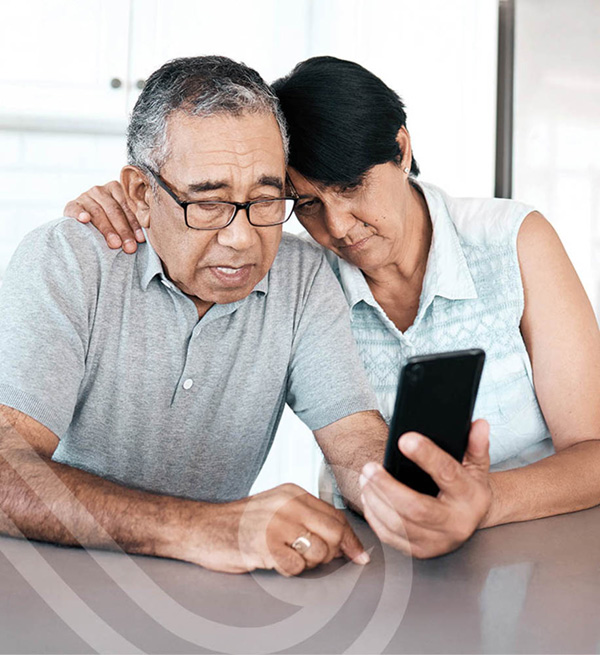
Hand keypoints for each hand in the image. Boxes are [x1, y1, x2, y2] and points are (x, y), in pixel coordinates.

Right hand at [63, 181, 144, 252]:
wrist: (81, 219)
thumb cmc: (108, 222)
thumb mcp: (119, 219)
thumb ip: (129, 223)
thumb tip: (142, 240)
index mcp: (115, 189)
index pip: (126, 208)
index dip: (134, 225)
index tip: (139, 240)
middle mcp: (99, 190)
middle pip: (114, 211)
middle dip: (123, 230)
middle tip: (129, 247)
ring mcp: (84, 197)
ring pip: (98, 212)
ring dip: (107, 229)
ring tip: (115, 243)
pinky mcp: (71, 205)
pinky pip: (75, 209)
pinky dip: (80, 213)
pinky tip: (85, 219)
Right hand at [180, 483, 369, 576]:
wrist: (203, 526)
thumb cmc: (241, 522)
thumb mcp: (278, 507)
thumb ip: (308, 517)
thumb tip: (343, 540)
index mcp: (294, 492)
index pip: (336, 516)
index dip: (350, 540)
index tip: (359, 556)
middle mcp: (289, 503)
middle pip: (334, 534)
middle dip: (331, 554)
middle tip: (313, 559)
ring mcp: (277, 523)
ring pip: (318, 553)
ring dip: (307, 563)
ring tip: (287, 556)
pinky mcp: (265, 545)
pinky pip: (295, 567)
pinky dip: (288, 571)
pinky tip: (273, 561)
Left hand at [359, 419, 491, 558]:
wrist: (473, 518)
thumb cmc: (469, 486)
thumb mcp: (477, 464)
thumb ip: (476, 444)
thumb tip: (479, 425)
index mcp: (471, 497)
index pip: (448, 474)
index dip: (426, 455)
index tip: (405, 440)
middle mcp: (456, 523)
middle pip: (416, 508)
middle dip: (387, 487)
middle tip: (369, 468)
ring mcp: (439, 541)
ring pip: (399, 525)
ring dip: (376, 500)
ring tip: (365, 479)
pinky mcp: (422, 551)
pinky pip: (391, 537)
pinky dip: (375, 516)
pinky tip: (369, 498)